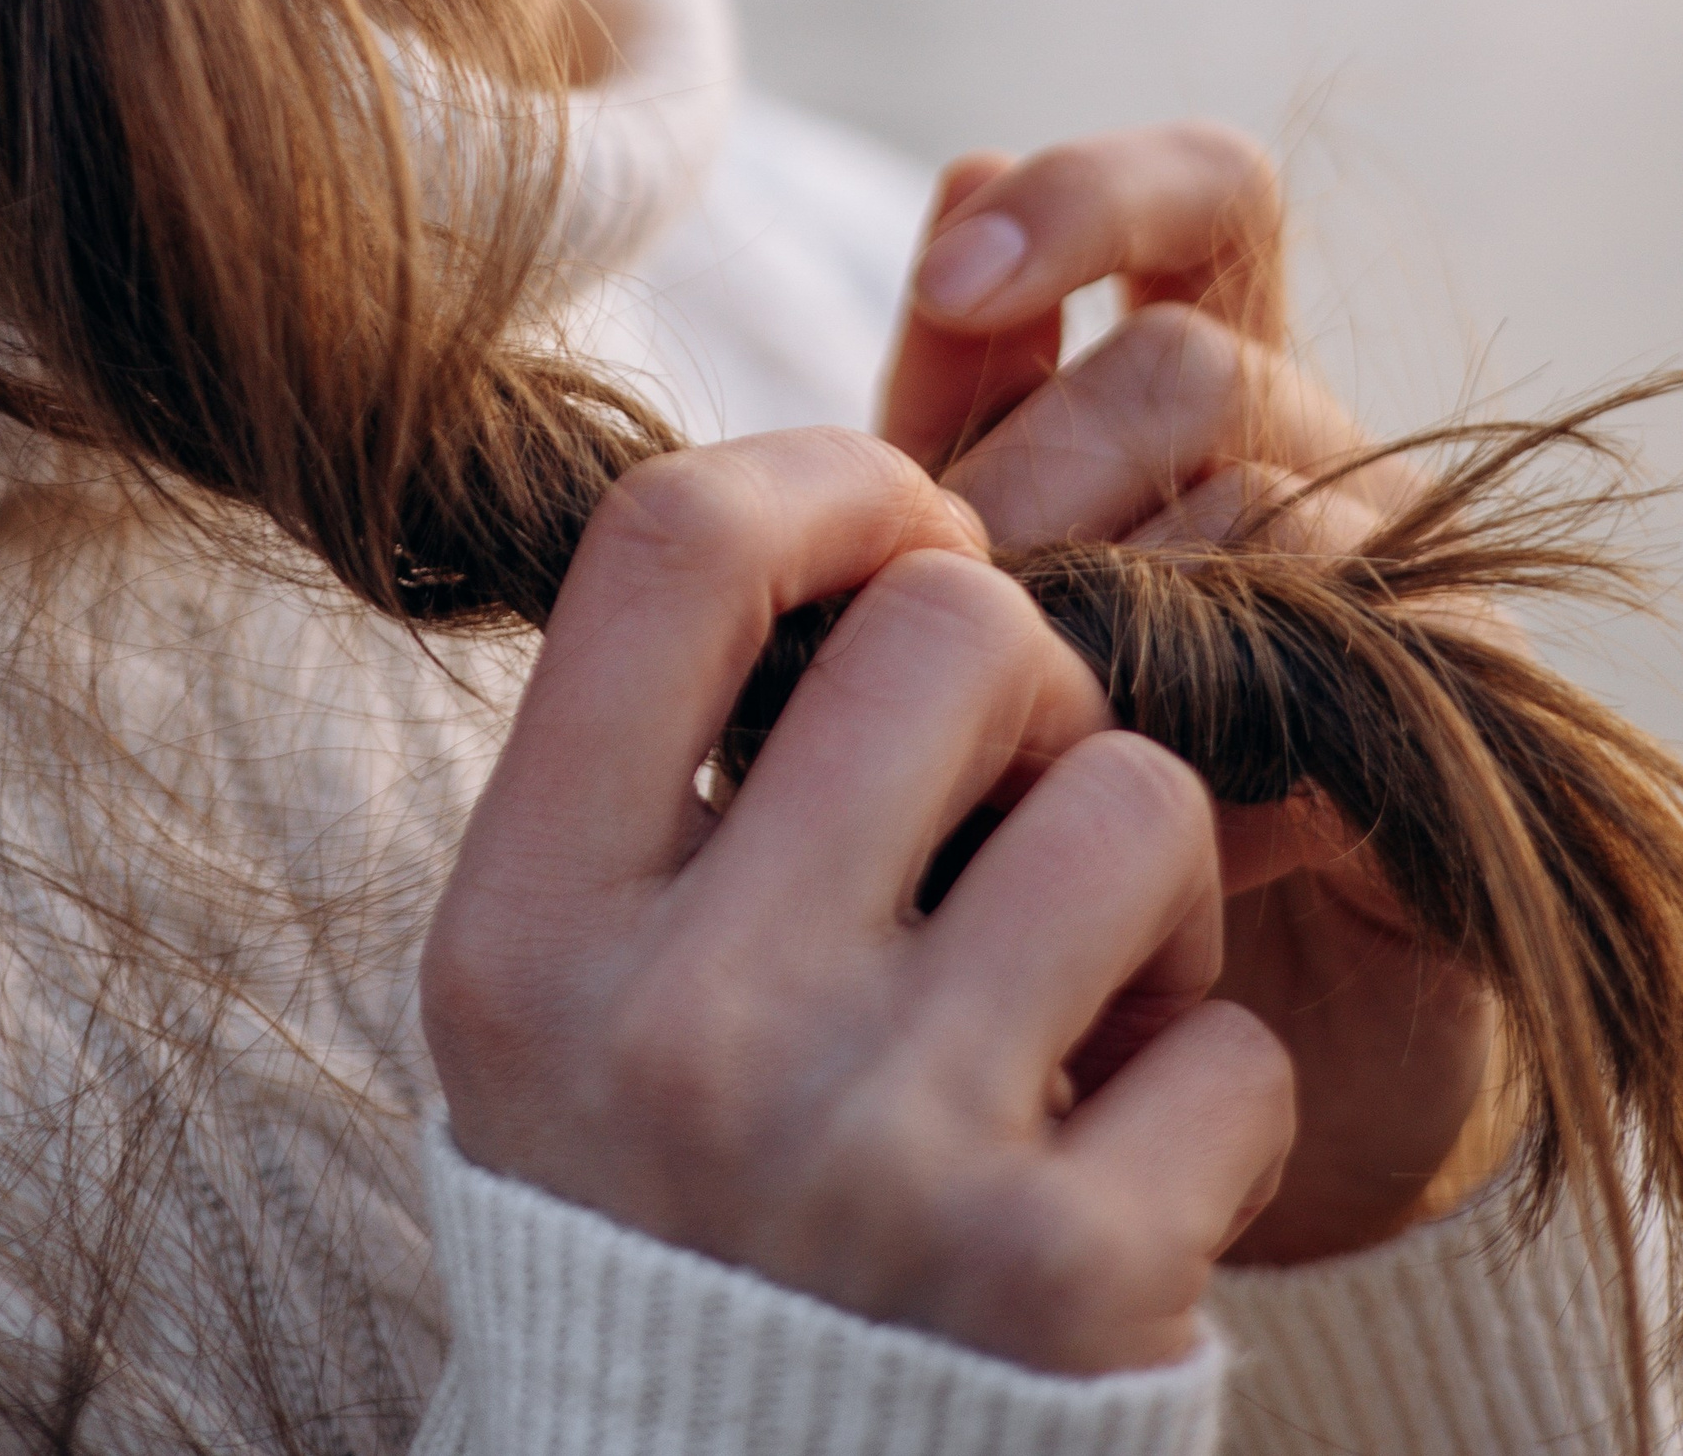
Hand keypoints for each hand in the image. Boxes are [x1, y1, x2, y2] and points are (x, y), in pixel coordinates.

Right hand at [422, 428, 1293, 1373]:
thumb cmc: (662, 1207)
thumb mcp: (560, 997)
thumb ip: (652, 776)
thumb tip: (870, 530)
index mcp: (525, 934)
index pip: (673, 548)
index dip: (830, 481)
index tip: (903, 531)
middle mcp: (684, 1028)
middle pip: (956, 630)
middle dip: (1027, 684)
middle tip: (1003, 803)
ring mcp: (878, 1152)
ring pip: (1134, 801)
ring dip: (1138, 884)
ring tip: (1072, 996)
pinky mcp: (1063, 1280)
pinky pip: (1236, 1042)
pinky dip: (1205, 1090)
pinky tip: (1111, 1163)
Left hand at [880, 124, 1499, 1263]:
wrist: (1131, 1042)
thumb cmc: (991, 784)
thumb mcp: (929, 584)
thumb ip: (942, 406)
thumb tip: (956, 189)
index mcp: (1176, 384)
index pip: (1199, 196)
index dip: (1085, 198)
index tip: (944, 283)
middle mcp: (1302, 454)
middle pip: (1190, 364)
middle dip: (1035, 475)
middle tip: (935, 603)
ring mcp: (1389, 583)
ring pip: (1263, 511)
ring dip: (1112, 615)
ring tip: (1005, 730)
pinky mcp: (1446, 730)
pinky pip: (1351, 673)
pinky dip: (1215, 747)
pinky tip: (1124, 816)